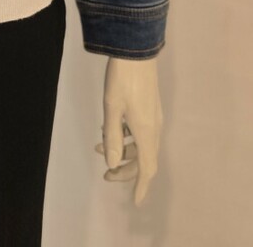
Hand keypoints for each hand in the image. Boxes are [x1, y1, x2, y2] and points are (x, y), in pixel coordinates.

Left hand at [94, 56, 162, 205]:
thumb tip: (112, 163)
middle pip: (144, 159)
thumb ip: (112, 137)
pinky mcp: (150, 107)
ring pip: (141, 146)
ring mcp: (154, 117)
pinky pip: (140, 132)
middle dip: (125, 170)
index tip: (135, 202)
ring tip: (98, 148)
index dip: (141, 186)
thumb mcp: (111, 108)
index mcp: (146, 132)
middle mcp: (154, 128)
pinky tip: (109, 129)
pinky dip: (126, 138)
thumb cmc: (122, 79)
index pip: (147, 168)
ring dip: (123, 152)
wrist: (136, 50)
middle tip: (105, 174)